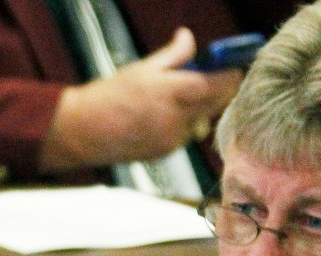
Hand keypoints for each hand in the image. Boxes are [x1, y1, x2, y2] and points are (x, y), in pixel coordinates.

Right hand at [40, 27, 241, 171]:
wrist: (85, 132)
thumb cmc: (110, 96)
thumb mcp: (142, 69)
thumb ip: (173, 56)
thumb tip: (189, 37)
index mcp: (170, 91)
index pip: (216, 85)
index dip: (230, 76)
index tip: (234, 67)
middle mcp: (176, 118)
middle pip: (216, 104)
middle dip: (219, 91)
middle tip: (214, 79)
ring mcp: (173, 138)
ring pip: (202, 121)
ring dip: (199, 109)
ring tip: (176, 100)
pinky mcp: (168, 152)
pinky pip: (187, 135)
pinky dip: (184, 124)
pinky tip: (161, 118)